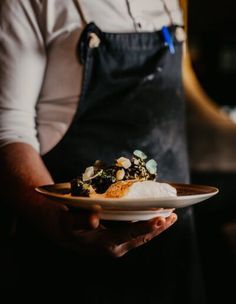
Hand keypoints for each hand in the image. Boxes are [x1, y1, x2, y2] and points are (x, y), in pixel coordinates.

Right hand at [28, 194, 176, 257]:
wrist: (59, 230)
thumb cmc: (64, 223)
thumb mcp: (68, 222)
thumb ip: (81, 221)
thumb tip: (95, 218)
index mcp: (104, 244)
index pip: (131, 235)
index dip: (147, 227)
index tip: (161, 219)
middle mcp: (114, 247)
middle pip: (141, 237)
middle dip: (158, 228)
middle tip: (173, 216)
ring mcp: (116, 244)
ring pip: (140, 236)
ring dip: (155, 227)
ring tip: (169, 217)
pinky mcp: (117, 239)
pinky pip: (135, 233)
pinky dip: (146, 225)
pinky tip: (153, 218)